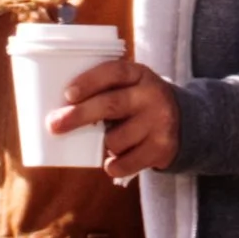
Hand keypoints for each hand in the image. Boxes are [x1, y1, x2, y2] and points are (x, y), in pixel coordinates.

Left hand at [51, 57, 180, 179]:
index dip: (89, 82)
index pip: (114, 72)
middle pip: (110, 105)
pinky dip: (113, 166)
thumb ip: (104, 91)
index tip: (67, 94)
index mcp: (139, 74)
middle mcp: (152, 95)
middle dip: (78, 116)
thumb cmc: (138, 103)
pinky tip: (112, 162)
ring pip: (115, 139)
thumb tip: (59, 110)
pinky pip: (126, 163)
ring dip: (103, 145)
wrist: (184, 121)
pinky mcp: (162, 147)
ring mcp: (160, 122)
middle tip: (54, 125)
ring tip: (108, 141)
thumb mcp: (129, 86)